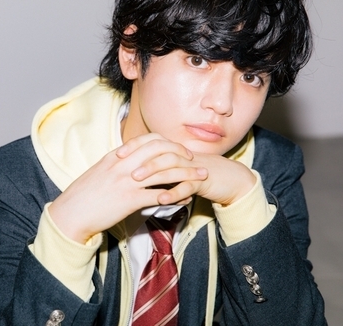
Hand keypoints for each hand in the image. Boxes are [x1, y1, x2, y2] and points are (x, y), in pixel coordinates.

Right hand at [48, 133, 206, 243]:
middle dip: (181, 154)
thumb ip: (117, 165)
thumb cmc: (84, 196)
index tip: (178, 150)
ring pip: (165, 172)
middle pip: (160, 151)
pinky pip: (160, 195)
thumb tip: (130, 163)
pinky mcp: (130, 200)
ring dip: (186, 174)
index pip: (147, 140)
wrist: (71, 213)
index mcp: (116, 156)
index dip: (167, 143)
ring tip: (200, 178)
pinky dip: (177, 196)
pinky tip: (186, 199)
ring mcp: (127, 182)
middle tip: (194, 161)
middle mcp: (123, 165)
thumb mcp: (100, 173)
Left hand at [123, 138, 256, 206]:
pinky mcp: (202, 180)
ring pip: (170, 165)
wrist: (226, 178)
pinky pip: (187, 185)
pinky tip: (162, 199)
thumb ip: (154, 168)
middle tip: (120, 167)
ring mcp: (191, 166)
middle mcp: (180, 155)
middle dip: (138, 158)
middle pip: (157, 151)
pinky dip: (175, 192)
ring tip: (136, 181)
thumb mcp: (172, 169)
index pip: (149, 142)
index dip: (133, 146)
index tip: (116, 154)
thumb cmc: (193, 175)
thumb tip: (130, 169)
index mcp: (171, 151)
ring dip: (153, 172)